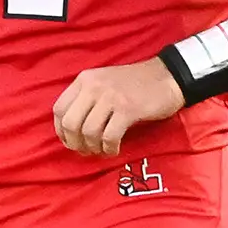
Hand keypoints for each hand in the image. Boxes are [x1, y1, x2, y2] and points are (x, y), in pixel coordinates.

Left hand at [54, 58, 183, 156]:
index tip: (71, 141)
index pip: (59, 109)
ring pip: (88, 132)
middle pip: (70, 123)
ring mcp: (111, 97)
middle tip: (87, 150)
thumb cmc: (136, 84)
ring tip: (103, 149)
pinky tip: (115, 149)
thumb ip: (86, 99)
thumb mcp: (104, 83)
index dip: (61, 131)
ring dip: (94, 147)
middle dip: (75, 143)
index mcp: (85, 80)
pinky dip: (109, 148)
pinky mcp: (128, 109)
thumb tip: (71, 130)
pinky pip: (109, 136)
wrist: (168, 76)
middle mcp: (94, 86)